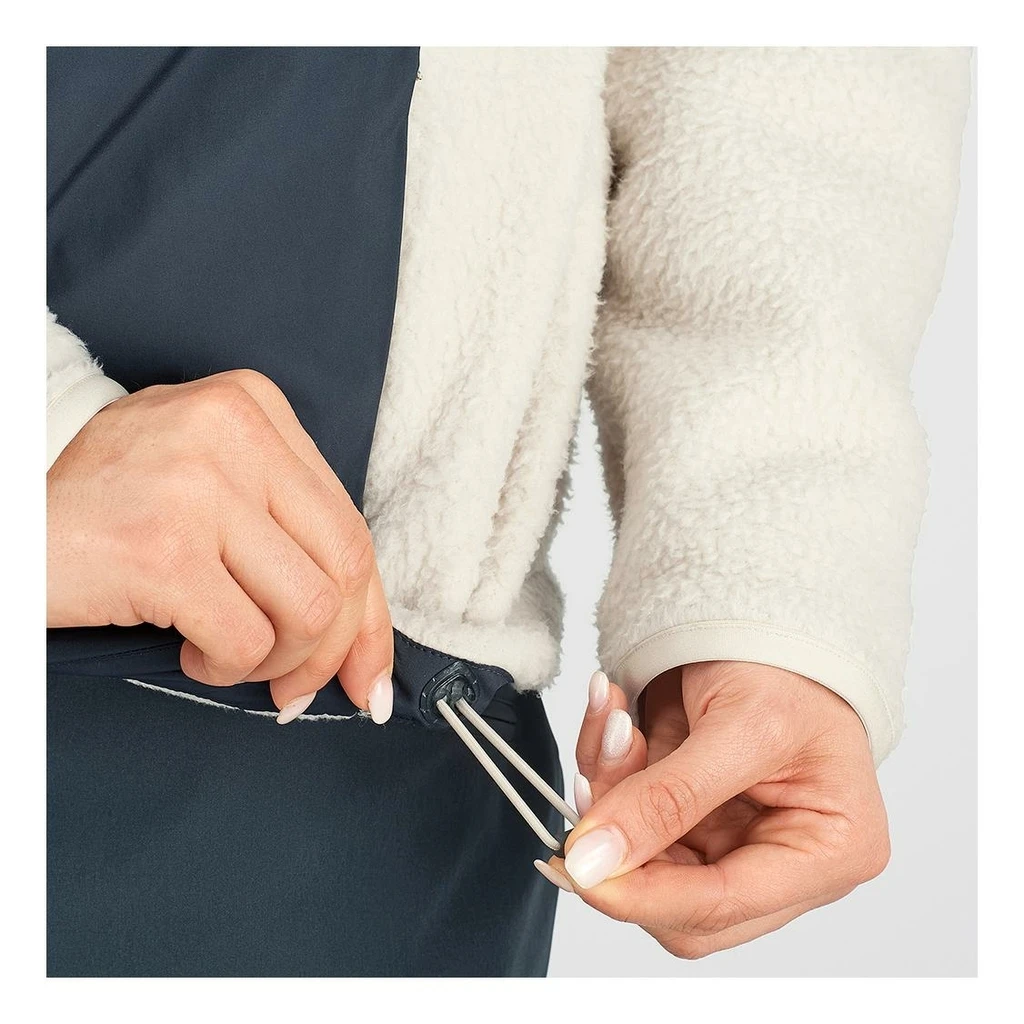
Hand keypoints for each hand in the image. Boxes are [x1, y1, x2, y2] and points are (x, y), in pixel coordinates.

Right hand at [47, 369, 393, 721]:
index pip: (351, 523)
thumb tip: (365, 649)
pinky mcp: (162, 549)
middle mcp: (234, 430)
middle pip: (345, 565)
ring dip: (280, 662)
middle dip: (335, 649)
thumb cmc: (112, 509)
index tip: (367, 674)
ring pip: (309, 609)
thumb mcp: (211, 485)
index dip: (368, 614)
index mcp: (256, 406)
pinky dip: (228, 669)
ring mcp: (198, 486)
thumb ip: (289, 536)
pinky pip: (246, 642)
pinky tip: (192, 655)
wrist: (5, 518)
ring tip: (232, 658)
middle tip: (298, 689)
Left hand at [547, 662, 888, 957]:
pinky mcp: (688, 812)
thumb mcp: (738, 728)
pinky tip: (613, 715)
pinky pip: (627, 813)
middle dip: (623, 841)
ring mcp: (731, 838)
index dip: (643, 895)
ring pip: (639, 858)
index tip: (581, 865)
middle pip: (674, 899)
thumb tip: (595, 864)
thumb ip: (668, 800)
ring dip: (610, 791)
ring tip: (615, 721)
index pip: (722, 906)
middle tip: (592, 782)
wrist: (764, 615)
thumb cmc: (788, 666)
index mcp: (828, 853)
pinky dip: (606, 767)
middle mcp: (781, 861)